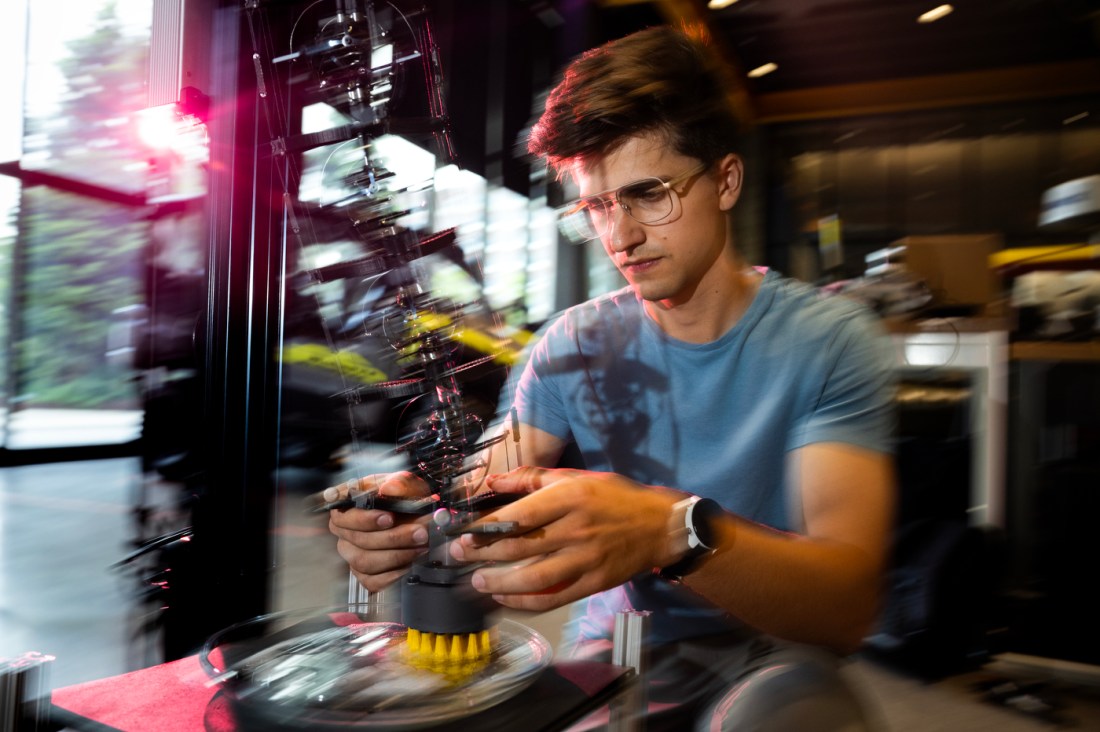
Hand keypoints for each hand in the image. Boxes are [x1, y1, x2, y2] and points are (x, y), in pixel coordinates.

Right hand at [327, 472, 431, 591]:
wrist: (417, 517)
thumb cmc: (405, 498)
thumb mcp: (406, 484)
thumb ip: (399, 483)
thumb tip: (389, 488)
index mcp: (347, 506)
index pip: (343, 516)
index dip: (364, 519)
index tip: (389, 517)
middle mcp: (345, 531)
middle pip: (358, 540)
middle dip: (392, 538)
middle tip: (418, 532)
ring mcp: (352, 553)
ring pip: (364, 562)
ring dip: (396, 556)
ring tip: (420, 547)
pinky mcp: (364, 573)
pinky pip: (372, 581)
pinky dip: (393, 575)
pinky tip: (410, 564)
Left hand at [447, 466, 681, 610]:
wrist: (661, 526)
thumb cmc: (615, 496)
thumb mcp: (576, 477)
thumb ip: (533, 478)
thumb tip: (493, 482)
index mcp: (569, 498)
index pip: (517, 516)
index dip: (485, 528)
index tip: (461, 533)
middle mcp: (575, 529)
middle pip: (518, 548)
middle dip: (481, 555)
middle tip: (457, 556)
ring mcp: (585, 559)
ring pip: (533, 578)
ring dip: (498, 583)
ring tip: (477, 581)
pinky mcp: (593, 582)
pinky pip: (553, 598)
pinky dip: (526, 602)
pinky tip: (507, 598)